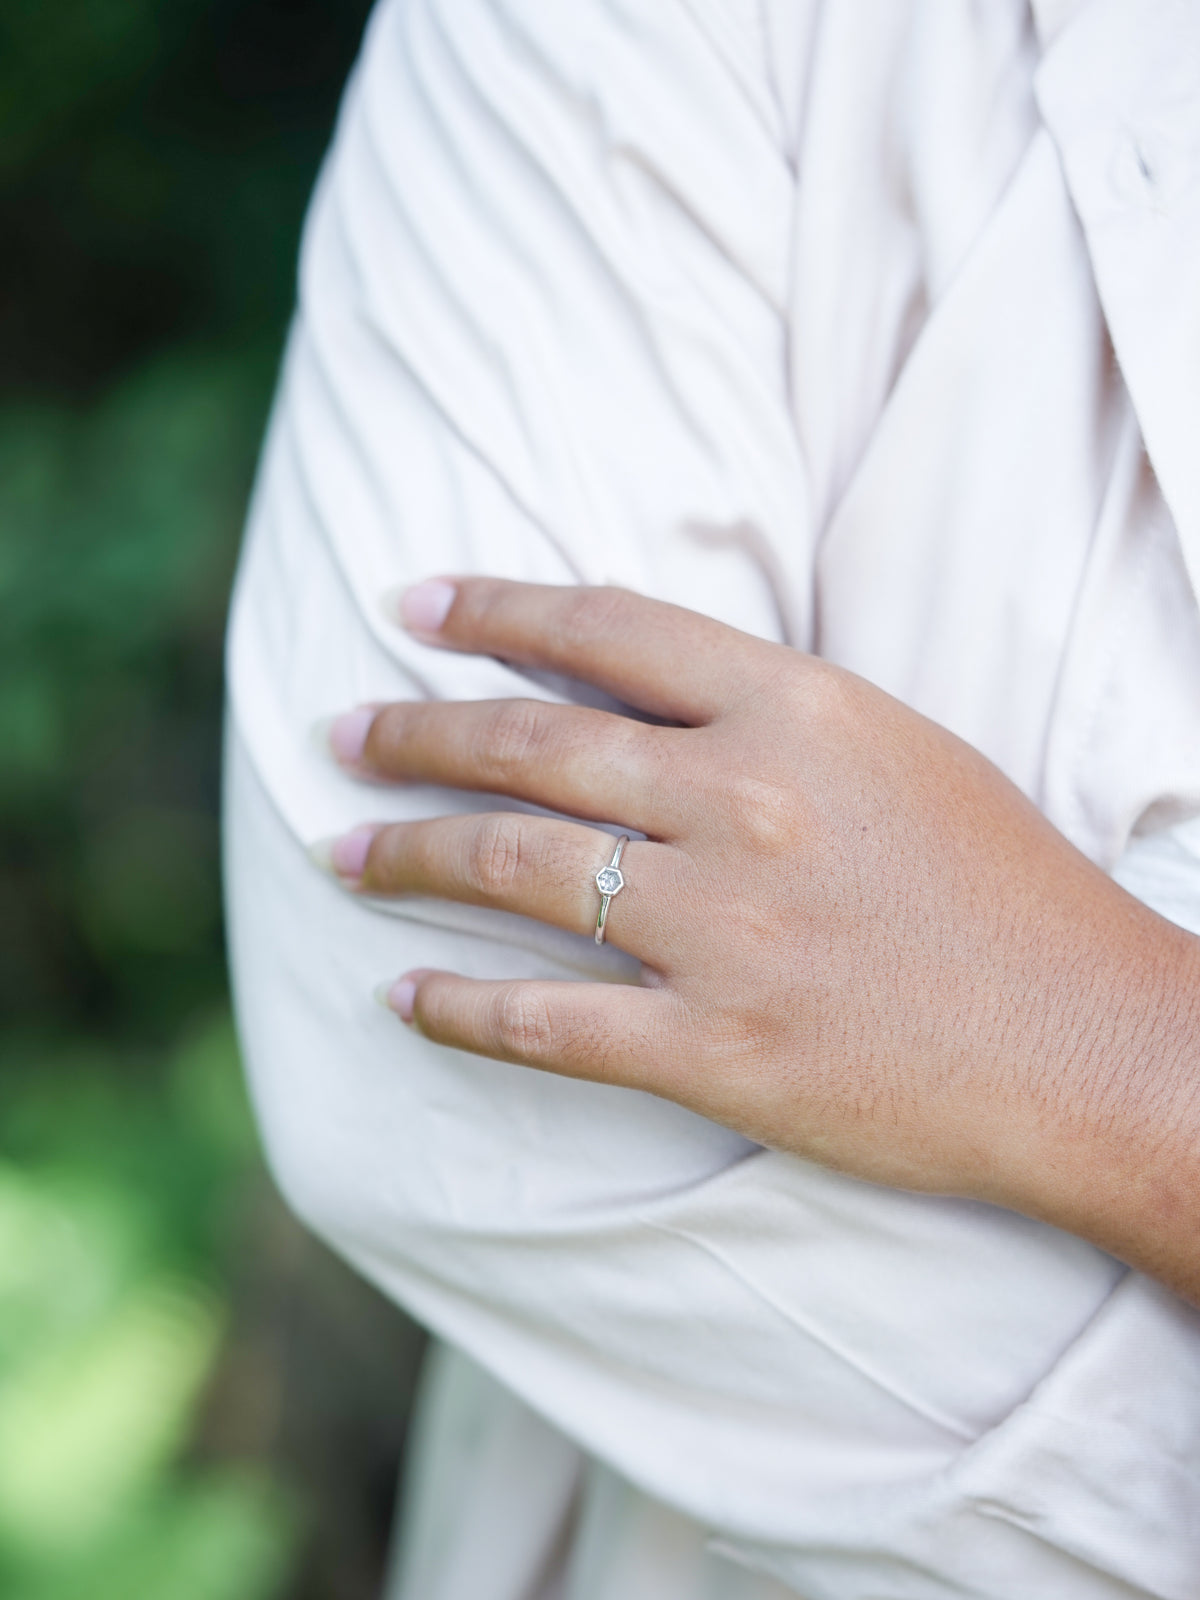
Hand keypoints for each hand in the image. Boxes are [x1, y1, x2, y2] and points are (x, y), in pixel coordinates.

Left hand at [315, 577, 1199, 1293]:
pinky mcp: (720, 1047)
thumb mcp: (902, 752)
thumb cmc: (1012, 894)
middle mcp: (746, 803)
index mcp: (799, 711)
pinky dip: (458, 1009)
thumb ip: (772, 719)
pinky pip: (548, 1024)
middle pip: (532, 743)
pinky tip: (400, 995)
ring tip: (341, 851)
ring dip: (410, 855)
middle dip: (415, 733)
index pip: (608, 628)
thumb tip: (647, 706)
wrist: (1096, 1046)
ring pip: (517, 871)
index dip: (494, 607)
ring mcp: (726, 928)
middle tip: (343, 734)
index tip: (413, 606)